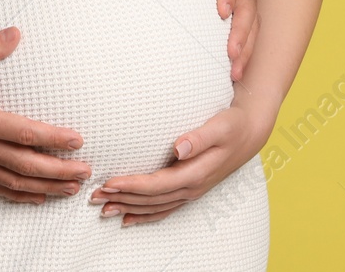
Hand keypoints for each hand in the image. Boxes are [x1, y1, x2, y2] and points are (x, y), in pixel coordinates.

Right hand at [0, 26, 92, 202]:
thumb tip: (16, 33)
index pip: (25, 133)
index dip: (54, 139)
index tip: (78, 141)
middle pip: (25, 165)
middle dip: (58, 171)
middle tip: (85, 171)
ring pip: (14, 182)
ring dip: (44, 187)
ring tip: (70, 188)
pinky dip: (19, 195)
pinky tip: (37, 197)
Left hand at [88, 104, 270, 225]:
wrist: (250, 133)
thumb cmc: (233, 125)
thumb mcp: (220, 126)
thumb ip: (200, 137)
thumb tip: (179, 147)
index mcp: (196, 173)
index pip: (158, 184)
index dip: (133, 185)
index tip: (110, 182)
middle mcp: (192, 187)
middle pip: (151, 199)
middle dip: (122, 199)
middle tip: (94, 196)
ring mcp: (191, 191)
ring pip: (155, 207)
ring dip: (129, 208)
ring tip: (103, 208)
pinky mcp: (189, 190)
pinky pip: (164, 209)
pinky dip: (145, 215)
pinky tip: (128, 218)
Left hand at [167, 0, 259, 80]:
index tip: (222, 10)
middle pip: (249, 8)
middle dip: (242, 32)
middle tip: (232, 54)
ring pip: (252, 24)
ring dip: (245, 48)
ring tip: (235, 72)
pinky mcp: (243, 5)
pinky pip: (247, 29)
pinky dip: (244, 50)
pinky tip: (234, 72)